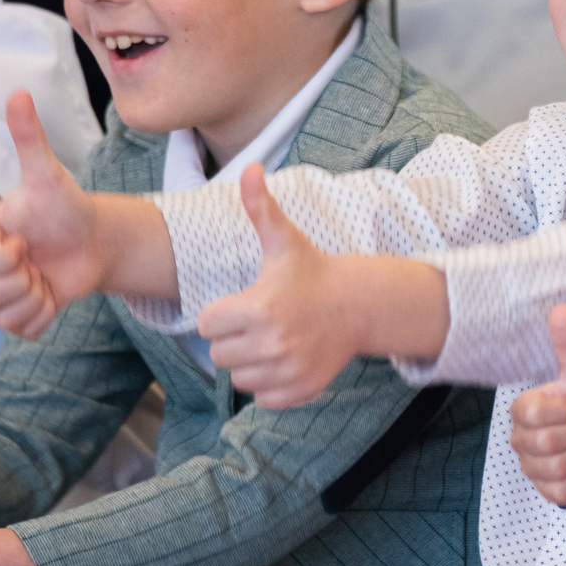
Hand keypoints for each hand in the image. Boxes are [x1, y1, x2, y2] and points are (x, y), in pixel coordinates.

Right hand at [0, 91, 99, 337]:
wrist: (94, 240)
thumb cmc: (67, 205)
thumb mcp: (48, 174)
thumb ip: (28, 137)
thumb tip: (19, 91)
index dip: (10, 259)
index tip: (28, 242)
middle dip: (25, 281)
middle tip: (39, 260)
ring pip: (3, 317)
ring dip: (36, 300)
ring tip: (45, 276)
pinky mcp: (16, 316)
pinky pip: (22, 332)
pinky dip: (44, 317)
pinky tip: (51, 293)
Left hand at [198, 164, 365, 410]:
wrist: (358, 304)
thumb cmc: (312, 272)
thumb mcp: (283, 241)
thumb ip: (260, 207)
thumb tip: (250, 168)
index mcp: (260, 308)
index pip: (207, 324)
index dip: (222, 312)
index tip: (246, 302)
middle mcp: (273, 343)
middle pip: (219, 354)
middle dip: (233, 338)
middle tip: (260, 320)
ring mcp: (287, 370)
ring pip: (238, 378)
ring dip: (249, 362)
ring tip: (272, 339)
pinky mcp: (300, 390)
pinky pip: (262, 397)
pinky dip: (269, 383)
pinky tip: (285, 358)